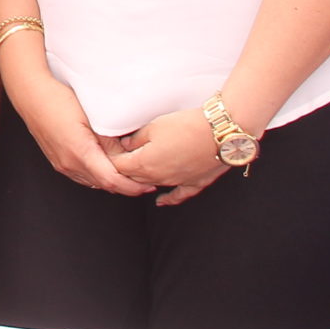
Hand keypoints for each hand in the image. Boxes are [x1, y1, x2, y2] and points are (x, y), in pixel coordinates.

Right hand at [11, 79, 151, 195]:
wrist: (31, 95)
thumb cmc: (58, 100)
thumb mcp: (91, 117)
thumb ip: (109, 140)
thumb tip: (126, 154)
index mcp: (80, 153)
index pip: (112, 181)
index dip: (131, 186)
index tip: (146, 184)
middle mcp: (69, 164)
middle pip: (104, 185)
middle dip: (125, 186)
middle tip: (144, 180)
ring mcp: (62, 164)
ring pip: (93, 182)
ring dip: (111, 182)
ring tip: (129, 174)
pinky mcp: (58, 160)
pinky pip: (82, 176)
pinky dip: (98, 177)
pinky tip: (107, 168)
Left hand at [114, 108, 231, 205]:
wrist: (220, 133)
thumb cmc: (187, 126)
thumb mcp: (154, 126)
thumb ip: (136, 139)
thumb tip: (126, 145)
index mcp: (144, 164)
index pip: (119, 167)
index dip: (112, 159)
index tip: (109, 152)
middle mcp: (158, 177)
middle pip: (134, 178)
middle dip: (126, 170)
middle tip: (122, 159)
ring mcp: (176, 182)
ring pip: (153, 185)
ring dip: (144, 179)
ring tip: (138, 171)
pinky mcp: (194, 183)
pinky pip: (177, 195)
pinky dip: (167, 198)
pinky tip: (161, 201)